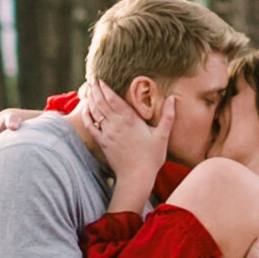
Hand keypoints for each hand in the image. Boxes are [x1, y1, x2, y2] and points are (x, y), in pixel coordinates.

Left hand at [78, 75, 168, 213]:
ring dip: (91, 100)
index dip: (105, 88)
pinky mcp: (102, 142)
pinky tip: (86, 109)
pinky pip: (91, 126)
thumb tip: (172, 98)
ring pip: (96, 112)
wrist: (136, 177)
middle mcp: (116, 124)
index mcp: (130, 119)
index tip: (101, 80)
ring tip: (89, 90)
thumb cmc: (151, 157)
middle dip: (96, 90)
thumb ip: (168, 116)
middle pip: (102, 102)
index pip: (114, 99)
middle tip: (92, 80)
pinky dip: (88, 116)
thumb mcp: (162, 136)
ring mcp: (108, 133)